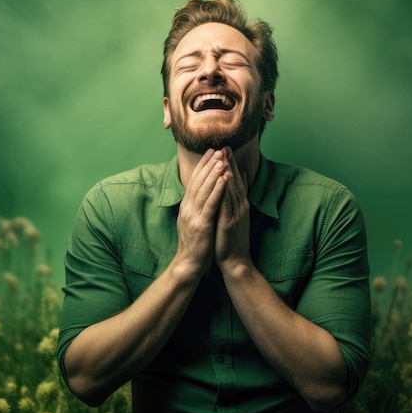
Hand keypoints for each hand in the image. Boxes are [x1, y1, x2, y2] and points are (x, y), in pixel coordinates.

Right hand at [176, 149, 229, 275]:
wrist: (189, 264)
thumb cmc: (196, 244)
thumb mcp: (194, 220)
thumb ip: (197, 206)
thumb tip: (201, 192)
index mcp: (187, 206)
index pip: (194, 180)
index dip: (203, 165)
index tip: (211, 150)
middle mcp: (188, 208)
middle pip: (199, 181)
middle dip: (209, 163)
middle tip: (218, 148)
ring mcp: (194, 216)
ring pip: (204, 189)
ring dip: (214, 172)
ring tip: (222, 158)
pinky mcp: (202, 225)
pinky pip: (211, 204)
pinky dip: (218, 189)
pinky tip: (224, 178)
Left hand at [215, 148, 250, 272]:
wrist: (236, 262)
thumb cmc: (231, 241)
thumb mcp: (233, 218)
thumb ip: (234, 202)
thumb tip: (233, 187)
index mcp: (239, 205)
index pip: (235, 181)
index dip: (230, 164)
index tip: (225, 149)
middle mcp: (240, 207)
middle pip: (234, 181)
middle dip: (229, 163)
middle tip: (225, 146)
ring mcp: (235, 215)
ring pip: (231, 190)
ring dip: (227, 173)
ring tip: (223, 157)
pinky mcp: (229, 223)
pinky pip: (226, 204)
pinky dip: (224, 191)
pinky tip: (222, 181)